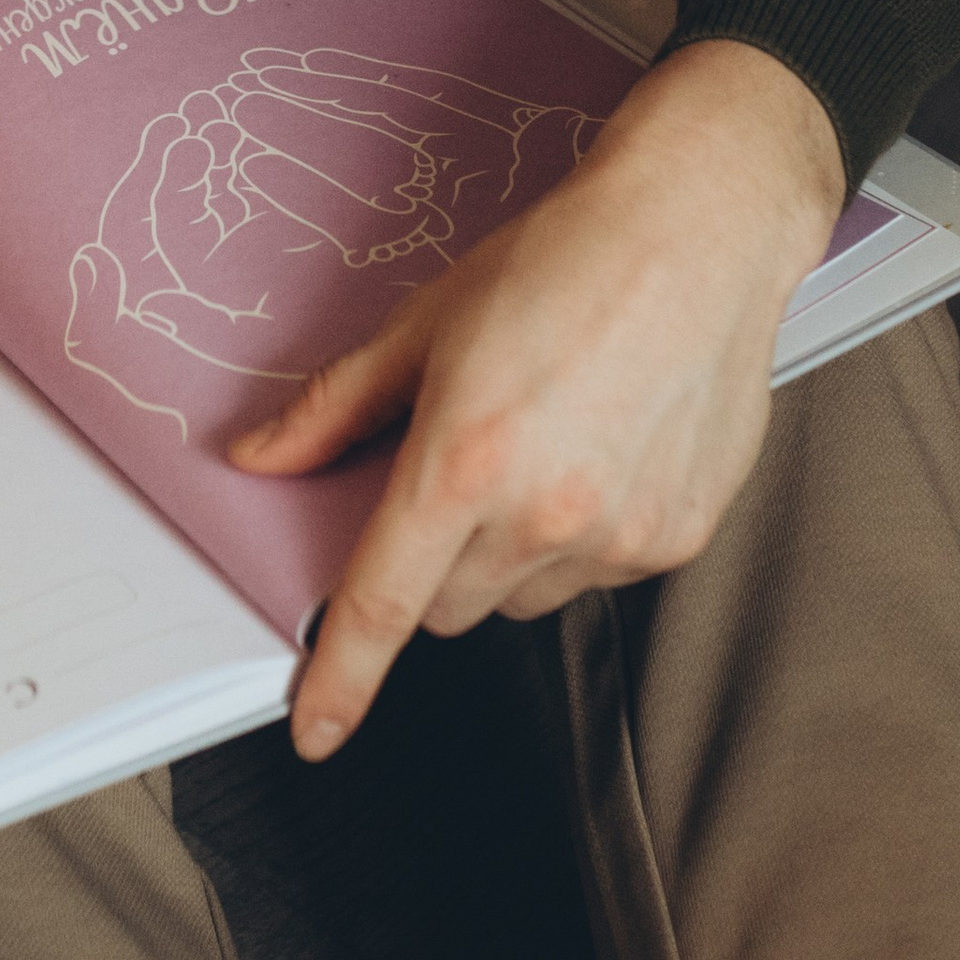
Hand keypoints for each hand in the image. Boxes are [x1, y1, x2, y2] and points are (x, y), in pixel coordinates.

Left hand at [232, 39, 843, 760]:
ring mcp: (620, 536)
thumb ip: (335, 406)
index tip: (315, 728)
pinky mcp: (677, 539)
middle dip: (435, 559)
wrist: (697, 231)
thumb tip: (262, 457)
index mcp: (464, 460)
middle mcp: (545, 513)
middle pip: (449, 607)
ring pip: (524, 597)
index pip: (384, 604)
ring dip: (511, 552)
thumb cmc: (561, 261)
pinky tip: (601, 450)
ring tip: (545, 443)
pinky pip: (597, 576)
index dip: (341, 677)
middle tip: (462, 466)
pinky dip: (583, 537)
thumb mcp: (424, 323)